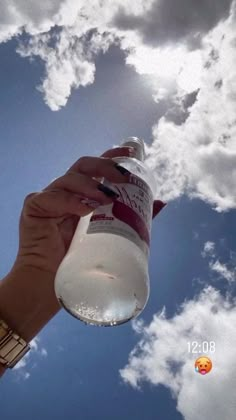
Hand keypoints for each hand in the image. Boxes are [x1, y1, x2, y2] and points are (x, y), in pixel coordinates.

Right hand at [14, 146, 165, 274]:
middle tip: (123, 177)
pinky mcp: (34, 208)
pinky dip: (70, 201)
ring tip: (107, 197)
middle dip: (104, 166)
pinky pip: (51, 198)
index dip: (111, 156)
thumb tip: (161, 202)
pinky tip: (84, 209)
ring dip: (90, 185)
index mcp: (81, 195)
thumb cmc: (79, 259)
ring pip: (69, 179)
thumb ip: (131, 216)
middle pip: (83, 166)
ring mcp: (48, 198)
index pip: (96, 168)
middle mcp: (65, 192)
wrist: (50, 284)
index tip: (130, 153)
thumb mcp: (110, 233)